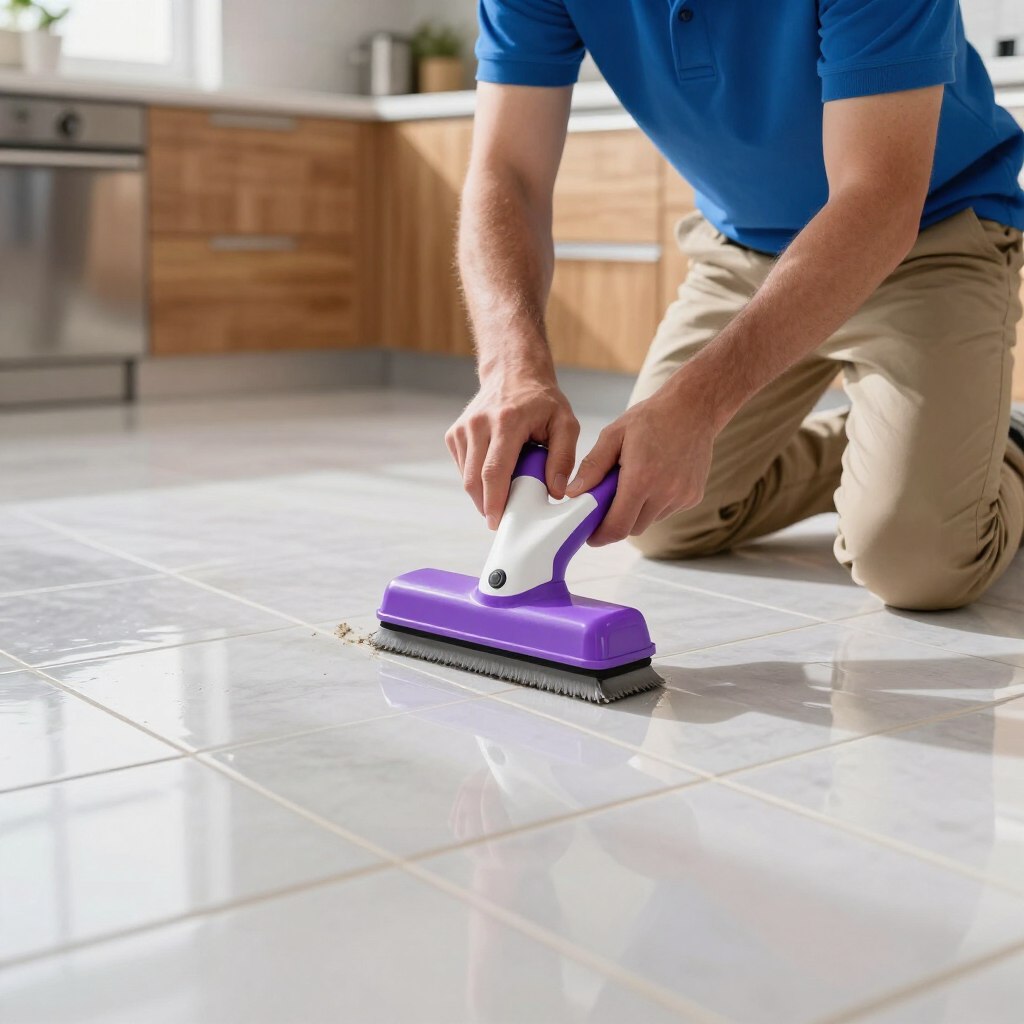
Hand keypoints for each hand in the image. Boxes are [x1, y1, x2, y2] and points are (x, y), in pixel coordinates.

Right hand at [446, 370, 579, 528]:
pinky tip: (495, 472)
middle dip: (486, 506)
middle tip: (503, 519)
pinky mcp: (455, 434)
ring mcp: (463, 428)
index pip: (494, 470)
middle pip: (475, 479)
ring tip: (505, 491)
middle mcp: (479, 423)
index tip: (498, 522)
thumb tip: (556, 491)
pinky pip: (464, 468)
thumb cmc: (542, 400)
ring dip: (483, 494)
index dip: (494, 501)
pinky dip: (477, 479)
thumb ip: (564, 458)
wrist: (513, 372)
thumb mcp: (566, 423)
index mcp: (507, 421)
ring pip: (467, 477)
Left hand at [565, 377, 716, 545]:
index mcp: (641, 478)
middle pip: (632, 529)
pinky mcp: (693, 497)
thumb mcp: (613, 435)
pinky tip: (654, 478)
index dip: (600, 536)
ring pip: (649, 521)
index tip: (589, 534)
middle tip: (604, 505)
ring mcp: (682, 497)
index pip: (617, 526)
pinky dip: (654, 503)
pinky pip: (666, 511)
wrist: (694, 408)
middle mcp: (665, 493)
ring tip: (633, 482)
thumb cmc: (651, 418)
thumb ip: (592, 467)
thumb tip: (574, 493)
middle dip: (615, 522)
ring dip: (636, 512)